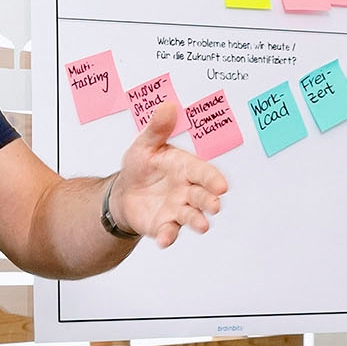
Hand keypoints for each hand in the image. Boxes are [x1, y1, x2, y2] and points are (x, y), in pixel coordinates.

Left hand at [111, 101, 228, 247]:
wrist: (125, 192)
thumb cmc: (141, 166)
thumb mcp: (145, 145)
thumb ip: (157, 129)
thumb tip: (167, 106)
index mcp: (185, 168)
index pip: (203, 173)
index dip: (212, 179)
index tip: (221, 186)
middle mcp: (187, 190)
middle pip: (202, 196)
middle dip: (209, 201)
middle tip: (214, 205)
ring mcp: (177, 209)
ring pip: (191, 216)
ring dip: (197, 221)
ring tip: (202, 225)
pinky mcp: (165, 225)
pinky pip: (168, 232)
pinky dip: (168, 236)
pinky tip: (165, 239)